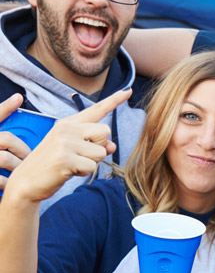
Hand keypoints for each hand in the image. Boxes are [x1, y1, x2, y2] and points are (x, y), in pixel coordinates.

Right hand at [5, 89, 131, 202]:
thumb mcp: (74, 152)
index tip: (128, 90)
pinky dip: (84, 172)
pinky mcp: (65, 158)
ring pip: (101, 151)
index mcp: (68, 123)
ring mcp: (64, 142)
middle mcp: (66, 128)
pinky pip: (91, 166)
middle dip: (99, 148)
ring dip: (91, 163)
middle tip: (79, 157)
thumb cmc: (53, 166)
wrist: (27, 181)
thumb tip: (112, 146)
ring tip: (72, 165)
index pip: (96, 109)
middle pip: (105, 132)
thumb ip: (94, 146)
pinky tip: (68, 172)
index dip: (114, 101)